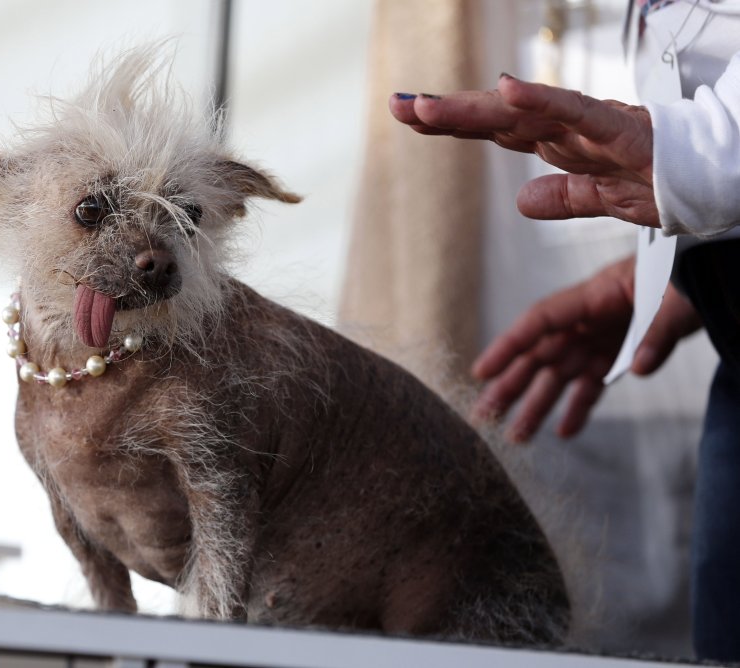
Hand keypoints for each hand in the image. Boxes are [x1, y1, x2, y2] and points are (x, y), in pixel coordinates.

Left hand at [390, 75, 658, 227]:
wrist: (722, 179)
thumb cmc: (669, 181)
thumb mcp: (604, 200)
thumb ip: (565, 198)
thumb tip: (521, 202)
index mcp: (563, 145)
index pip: (499, 130)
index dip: (455, 122)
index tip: (411, 115)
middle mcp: (569, 130)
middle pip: (498, 119)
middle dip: (446, 113)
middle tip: (398, 105)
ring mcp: (593, 128)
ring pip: (524, 114)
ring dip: (474, 107)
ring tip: (426, 105)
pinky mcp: (622, 131)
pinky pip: (578, 113)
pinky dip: (543, 101)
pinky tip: (509, 90)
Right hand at [471, 256, 700, 441]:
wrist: (708, 269)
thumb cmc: (689, 272)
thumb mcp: (678, 296)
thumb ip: (658, 331)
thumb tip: (636, 369)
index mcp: (594, 296)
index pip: (541, 321)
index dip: (509, 346)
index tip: (482, 372)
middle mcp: (588, 320)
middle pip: (540, 354)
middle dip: (510, 385)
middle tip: (483, 416)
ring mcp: (601, 338)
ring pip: (560, 375)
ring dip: (536, 405)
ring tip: (515, 436)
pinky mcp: (618, 353)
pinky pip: (591, 384)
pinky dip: (577, 408)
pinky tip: (564, 432)